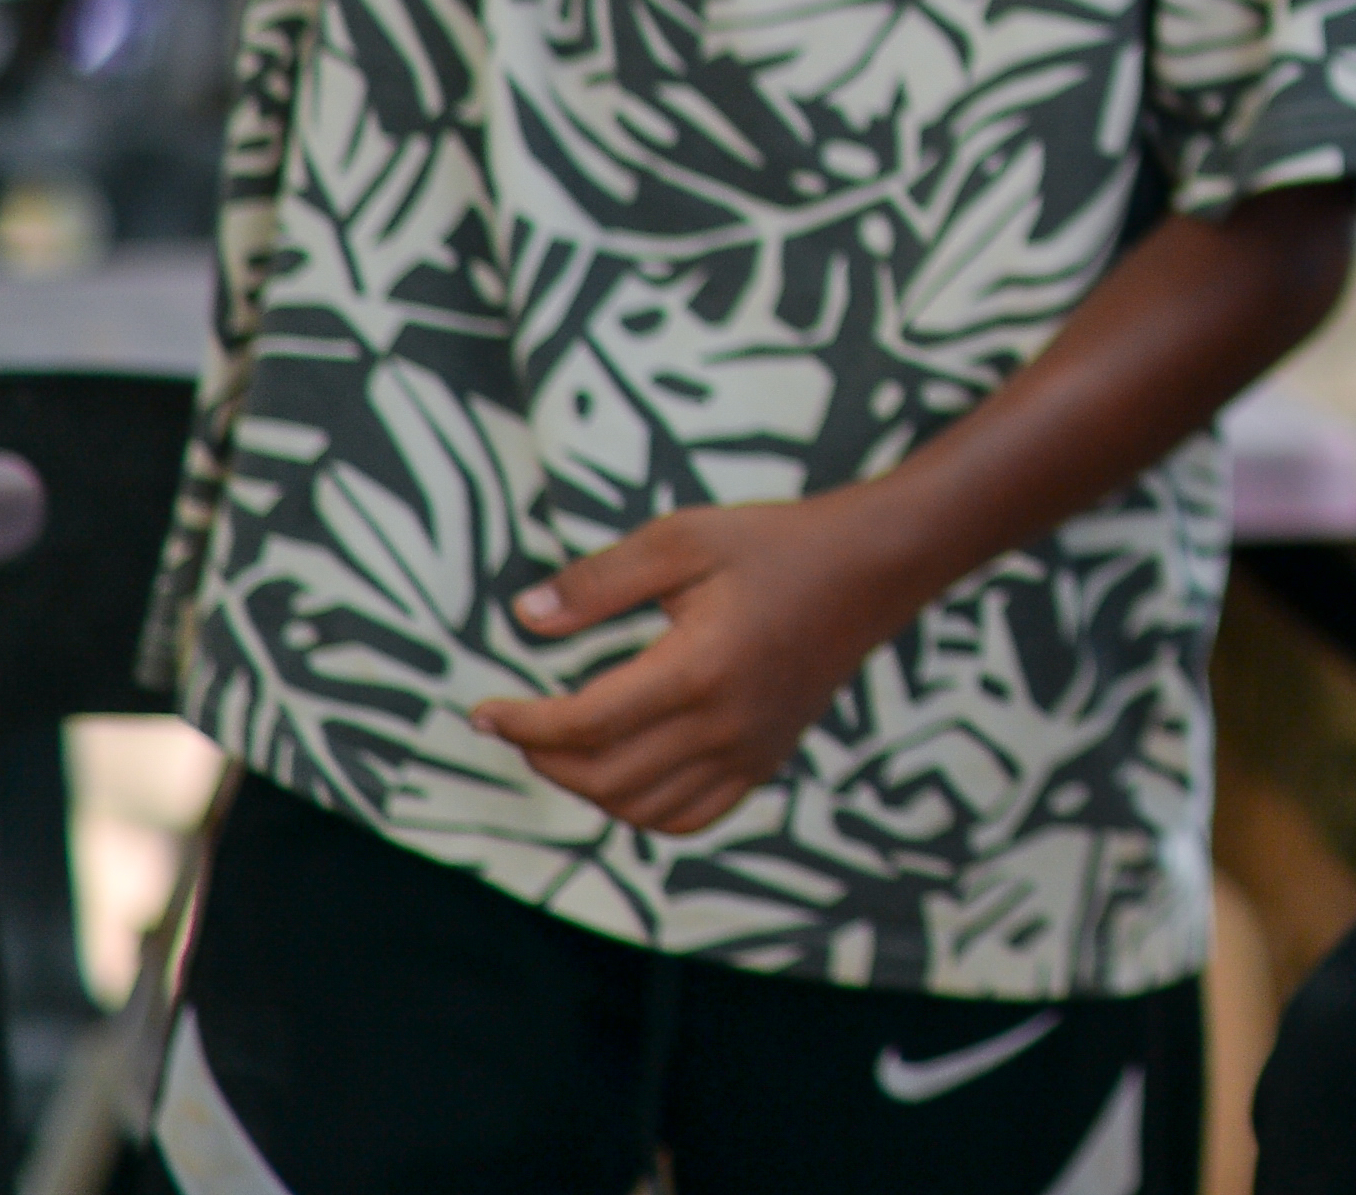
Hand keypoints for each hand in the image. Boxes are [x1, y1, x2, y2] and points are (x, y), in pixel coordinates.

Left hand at [471, 495, 932, 836]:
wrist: (873, 568)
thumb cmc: (776, 544)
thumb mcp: (682, 540)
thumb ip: (599, 581)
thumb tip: (524, 618)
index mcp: (699, 670)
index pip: (584, 724)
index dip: (521, 724)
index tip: (482, 712)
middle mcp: (725, 726)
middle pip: (604, 778)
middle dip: (544, 756)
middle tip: (518, 723)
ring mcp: (749, 751)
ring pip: (642, 810)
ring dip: (587, 788)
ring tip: (564, 745)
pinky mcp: (765, 760)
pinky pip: (690, 816)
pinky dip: (642, 810)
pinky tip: (624, 770)